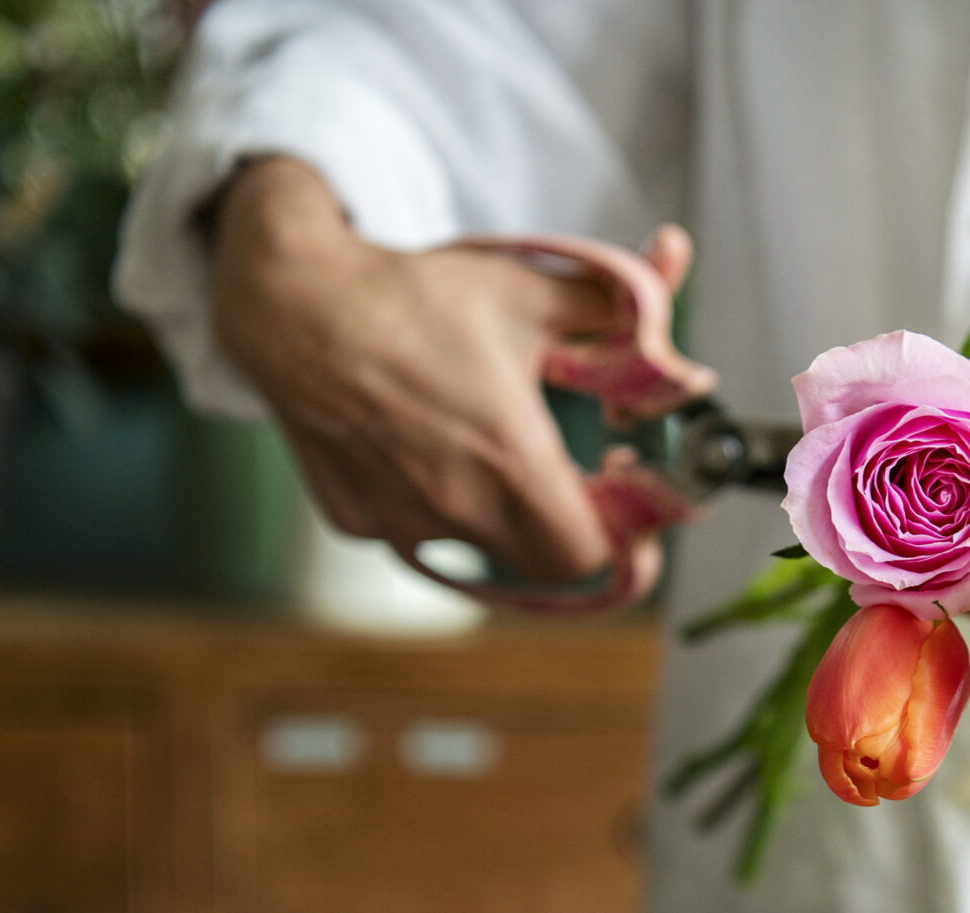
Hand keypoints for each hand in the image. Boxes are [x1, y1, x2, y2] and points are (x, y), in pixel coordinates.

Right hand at [209, 156, 684, 581]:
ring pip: (484, 548)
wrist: (291, 302)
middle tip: (581, 481)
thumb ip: (618, 311)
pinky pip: (420, 533)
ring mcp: (400, 520)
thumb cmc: (409, 295)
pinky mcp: (357, 520)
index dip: (625, 537)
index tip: (627, 496)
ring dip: (508, 514)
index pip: (593, 554)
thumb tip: (679, 318)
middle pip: (548, 564)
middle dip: (575, 529)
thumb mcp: (527, 291)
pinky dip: (441, 505)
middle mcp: (454, 504)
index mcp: (508, 458)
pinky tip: (429, 445)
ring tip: (496, 447)